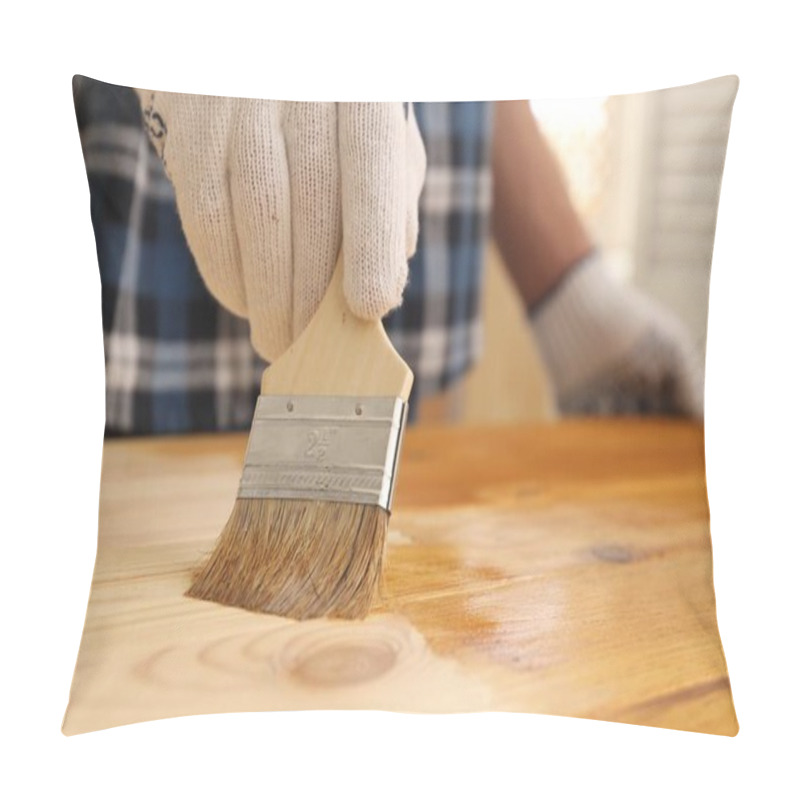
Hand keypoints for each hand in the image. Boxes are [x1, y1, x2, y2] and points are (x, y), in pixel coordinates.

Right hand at [136, 90, 425, 361]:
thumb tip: (386, 288)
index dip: (372, 241)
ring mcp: (238, 107)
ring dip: (266, 296)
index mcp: (361, 92)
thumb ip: (392, 203)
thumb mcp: (382, 139)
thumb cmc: (331, 116)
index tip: (371, 308)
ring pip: (253, 216)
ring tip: (277, 341)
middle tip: (310, 350)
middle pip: (307, 204)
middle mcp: (299, 91)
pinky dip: (225, 274)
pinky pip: (204, 217)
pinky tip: (243, 302)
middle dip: (309, 293)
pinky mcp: (190, 132)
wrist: (249, 59)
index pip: (370, 167)